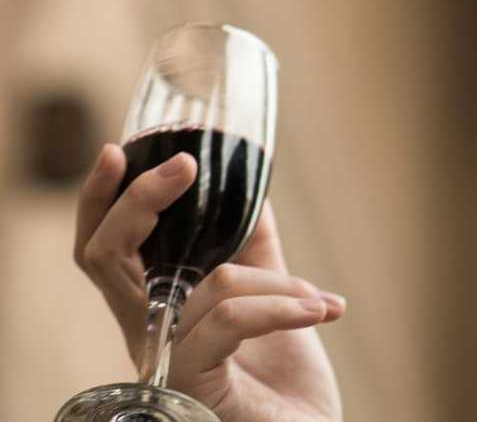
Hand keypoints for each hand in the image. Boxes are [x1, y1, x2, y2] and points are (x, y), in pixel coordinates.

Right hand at [73, 143, 345, 421]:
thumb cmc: (285, 381)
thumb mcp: (273, 300)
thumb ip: (254, 251)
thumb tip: (253, 191)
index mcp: (158, 308)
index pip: (103, 251)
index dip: (100, 202)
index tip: (117, 149)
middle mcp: (148, 334)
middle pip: (105, 256)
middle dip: (140, 200)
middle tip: (186, 166)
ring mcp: (165, 360)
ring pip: (208, 281)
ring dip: (279, 281)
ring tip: (319, 300)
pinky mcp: (192, 382)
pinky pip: (229, 317)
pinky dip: (282, 305)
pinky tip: (321, 311)